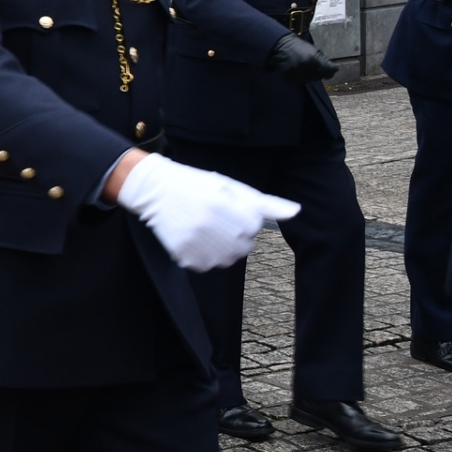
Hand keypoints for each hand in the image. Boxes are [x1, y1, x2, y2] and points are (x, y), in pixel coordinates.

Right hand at [115, 153, 299, 271]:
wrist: (154, 189)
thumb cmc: (197, 186)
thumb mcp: (232, 188)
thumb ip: (266, 204)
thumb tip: (297, 211)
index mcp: (231, 209)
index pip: (254, 228)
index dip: (240, 217)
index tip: (223, 206)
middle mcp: (216, 228)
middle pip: (242, 247)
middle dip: (232, 235)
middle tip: (211, 217)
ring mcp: (199, 243)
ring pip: (225, 260)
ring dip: (217, 248)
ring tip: (201, 227)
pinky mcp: (184, 255)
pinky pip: (204, 265)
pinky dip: (199, 255)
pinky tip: (189, 236)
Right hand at [266, 32, 334, 82]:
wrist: (281, 46)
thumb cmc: (299, 46)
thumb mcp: (314, 50)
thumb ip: (323, 60)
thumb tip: (334, 70)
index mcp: (314, 59)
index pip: (329, 71)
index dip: (331, 71)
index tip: (331, 70)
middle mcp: (306, 68)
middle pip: (319, 77)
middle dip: (320, 73)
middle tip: (316, 68)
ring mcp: (296, 73)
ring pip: (309, 81)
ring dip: (310, 77)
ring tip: (306, 69)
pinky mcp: (289, 77)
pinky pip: (299, 82)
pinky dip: (300, 78)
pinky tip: (298, 72)